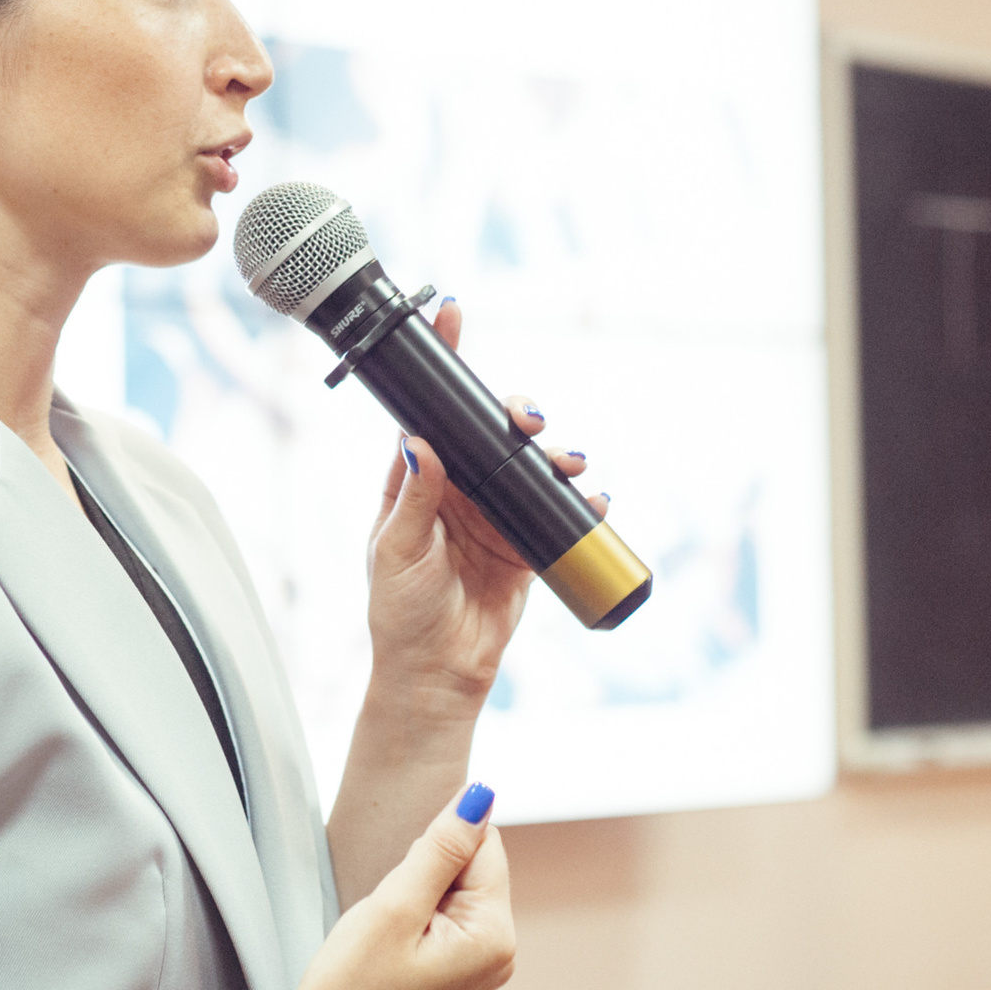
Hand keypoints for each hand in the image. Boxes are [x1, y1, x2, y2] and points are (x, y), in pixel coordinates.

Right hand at [279, 785, 514, 989]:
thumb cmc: (351, 987)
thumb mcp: (394, 906)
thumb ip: (441, 847)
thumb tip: (482, 796)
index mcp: (495, 936)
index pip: (483, 845)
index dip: (434, 847)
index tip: (399, 878)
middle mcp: (501, 953)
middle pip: (473, 868)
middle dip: (426, 872)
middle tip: (388, 915)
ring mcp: (481, 968)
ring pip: (454, 891)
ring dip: (417, 894)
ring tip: (385, 936)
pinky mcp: (458, 975)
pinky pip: (444, 919)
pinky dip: (414, 918)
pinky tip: (389, 948)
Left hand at [365, 297, 605, 707]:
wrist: (438, 674)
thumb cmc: (401, 615)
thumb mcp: (398, 554)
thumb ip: (413, 501)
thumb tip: (418, 444)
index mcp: (417, 480)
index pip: (431, 412)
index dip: (443, 365)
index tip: (453, 316)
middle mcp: (459, 489)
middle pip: (491, 430)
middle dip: (516, 413)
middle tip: (529, 420)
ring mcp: (495, 514)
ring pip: (531, 464)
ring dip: (556, 453)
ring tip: (568, 462)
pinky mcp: (526, 544)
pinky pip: (559, 511)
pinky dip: (581, 501)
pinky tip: (592, 500)